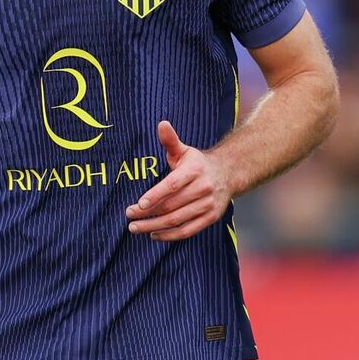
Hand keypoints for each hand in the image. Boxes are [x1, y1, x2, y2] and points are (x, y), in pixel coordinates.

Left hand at [125, 120, 231, 241]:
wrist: (228, 174)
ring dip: (155, 226)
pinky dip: (170, 236)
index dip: (156, 195)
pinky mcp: (211, 217)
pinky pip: (188, 231)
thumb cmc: (198, 163)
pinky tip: (154, 234)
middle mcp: (203, 188)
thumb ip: (170, 140)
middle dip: (148, 213)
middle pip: (172, 205)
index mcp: (195, 170)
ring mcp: (208, 204)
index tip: (139, 204)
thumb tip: (161, 124)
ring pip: (178, 220)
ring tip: (135, 227)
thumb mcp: (184, 150)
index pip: (173, 184)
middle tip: (129, 216)